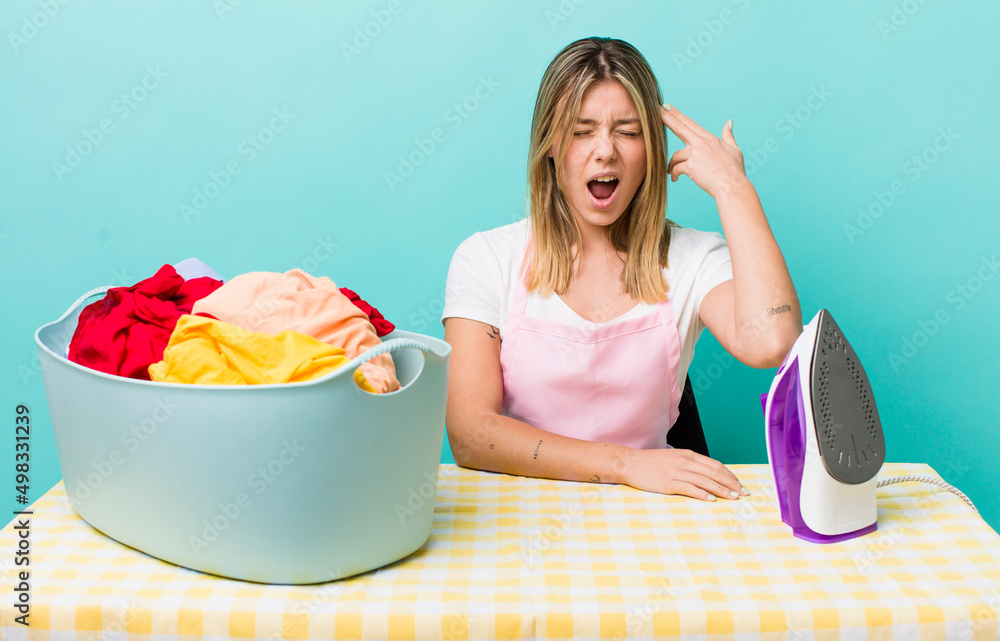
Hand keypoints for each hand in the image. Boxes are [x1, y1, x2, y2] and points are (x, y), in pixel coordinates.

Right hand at [619, 447, 747, 500]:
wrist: (629, 463)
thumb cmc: (650, 463)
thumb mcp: (673, 459)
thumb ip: (688, 465)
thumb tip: (705, 475)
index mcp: (688, 455)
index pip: (715, 465)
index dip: (730, 475)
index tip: (739, 484)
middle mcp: (685, 462)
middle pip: (714, 473)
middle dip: (731, 484)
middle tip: (743, 493)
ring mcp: (677, 472)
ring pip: (706, 481)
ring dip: (722, 490)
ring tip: (733, 498)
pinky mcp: (668, 483)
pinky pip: (690, 488)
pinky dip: (702, 494)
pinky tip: (712, 499)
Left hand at [661, 104, 747, 199]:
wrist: (733, 187)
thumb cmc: (735, 172)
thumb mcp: (734, 150)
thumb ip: (729, 135)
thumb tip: (729, 122)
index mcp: (710, 138)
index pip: (689, 123)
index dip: (676, 114)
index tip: (666, 106)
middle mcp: (701, 143)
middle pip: (679, 127)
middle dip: (666, 117)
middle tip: (654, 110)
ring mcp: (696, 153)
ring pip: (676, 155)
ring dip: (671, 164)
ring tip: (670, 171)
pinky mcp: (690, 166)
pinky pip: (676, 168)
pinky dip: (673, 174)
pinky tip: (674, 179)